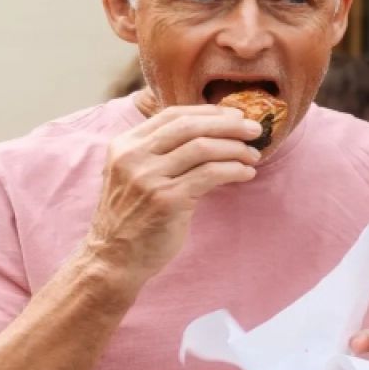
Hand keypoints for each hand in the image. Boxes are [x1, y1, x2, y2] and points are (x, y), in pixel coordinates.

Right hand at [81, 106, 259, 281]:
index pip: (172, 114)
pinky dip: (234, 170)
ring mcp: (149, 178)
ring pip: (203, 148)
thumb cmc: (133, 215)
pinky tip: (246, 173)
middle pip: (190, 126)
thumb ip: (159, 152)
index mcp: (125, 145)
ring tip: (253, 155)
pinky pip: (210, 174)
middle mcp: (134, 157)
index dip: (208, 112)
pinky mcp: (167, 200)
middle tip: (253, 129)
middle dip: (228, 124)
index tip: (234, 115)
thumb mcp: (134, 174)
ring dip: (235, 149)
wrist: (115, 257)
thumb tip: (209, 130)